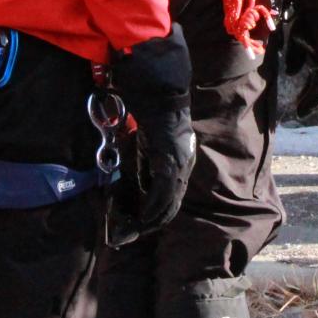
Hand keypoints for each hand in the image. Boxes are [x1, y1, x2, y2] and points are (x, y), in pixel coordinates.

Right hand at [108, 26, 195, 246]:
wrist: (159, 83)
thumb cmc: (152, 97)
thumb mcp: (146, 125)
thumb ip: (143, 142)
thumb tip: (134, 151)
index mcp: (179, 151)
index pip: (172, 187)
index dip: (159, 206)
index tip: (143, 219)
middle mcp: (183, 159)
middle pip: (172, 200)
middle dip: (155, 219)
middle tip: (136, 233)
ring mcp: (179, 161)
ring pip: (170, 202)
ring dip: (153, 219)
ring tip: (136, 232)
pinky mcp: (171, 161)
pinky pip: (164, 194)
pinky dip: (154, 209)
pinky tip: (143, 221)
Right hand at [277, 0, 317, 117]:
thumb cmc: (301, 0)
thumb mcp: (293, 31)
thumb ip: (294, 51)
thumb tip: (292, 72)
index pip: (316, 67)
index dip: (307, 81)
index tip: (298, 95)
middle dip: (310, 93)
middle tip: (300, 109)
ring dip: (313, 97)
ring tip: (302, 110)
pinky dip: (317, 94)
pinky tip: (307, 105)